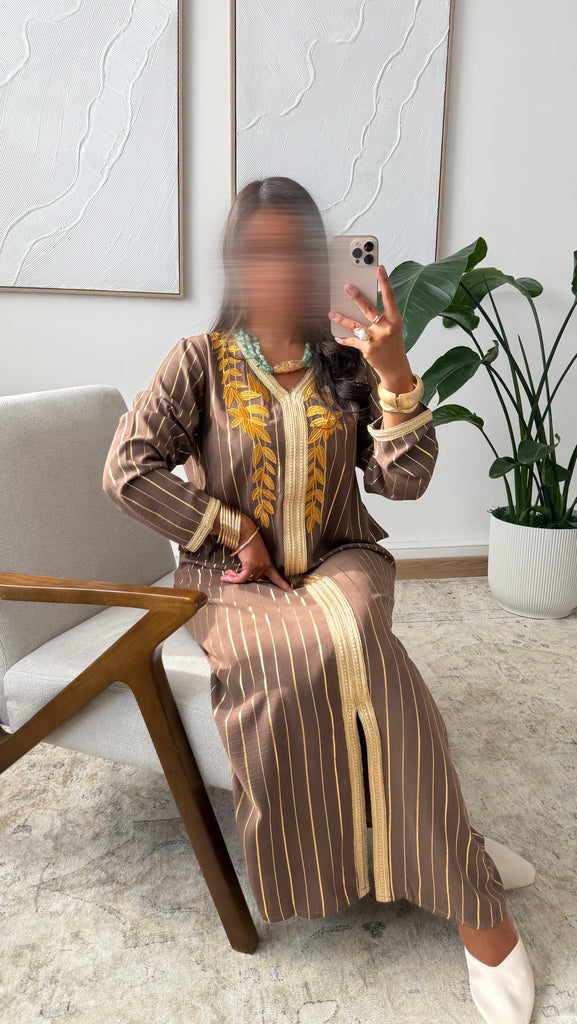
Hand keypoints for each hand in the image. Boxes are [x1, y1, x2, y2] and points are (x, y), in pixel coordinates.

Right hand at [220, 514, 292, 591]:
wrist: (245, 532)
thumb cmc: (247, 542)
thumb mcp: (254, 556)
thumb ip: (254, 566)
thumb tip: (246, 577)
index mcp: (269, 563)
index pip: (277, 577)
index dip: (283, 584)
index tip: (290, 590)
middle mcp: (266, 565)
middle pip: (254, 580)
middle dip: (242, 578)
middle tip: (230, 575)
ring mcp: (259, 566)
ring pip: (247, 579)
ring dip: (234, 577)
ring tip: (226, 573)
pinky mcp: (251, 565)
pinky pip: (241, 578)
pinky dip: (233, 579)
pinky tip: (225, 577)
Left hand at [328, 264, 413, 392]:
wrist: (395, 367)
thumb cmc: (392, 345)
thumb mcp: (392, 328)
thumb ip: (380, 317)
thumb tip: (361, 305)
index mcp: (394, 319)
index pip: (389, 297)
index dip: (385, 281)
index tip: (379, 268)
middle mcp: (386, 328)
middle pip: (369, 308)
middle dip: (357, 297)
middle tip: (347, 287)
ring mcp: (376, 339)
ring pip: (355, 325)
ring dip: (342, 318)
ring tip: (332, 312)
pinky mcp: (368, 349)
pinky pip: (352, 341)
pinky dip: (344, 339)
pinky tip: (337, 337)